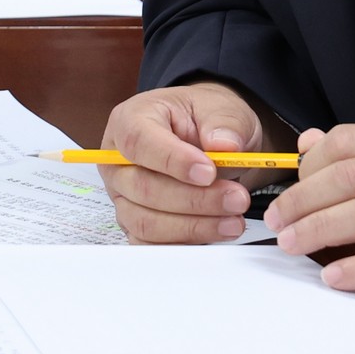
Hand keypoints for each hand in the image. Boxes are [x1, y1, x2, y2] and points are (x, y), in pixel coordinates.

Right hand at [96, 82, 263, 243]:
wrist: (210, 142)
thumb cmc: (204, 120)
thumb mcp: (221, 108)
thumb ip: (223, 123)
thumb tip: (225, 144)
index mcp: (129, 120)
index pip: (139, 142)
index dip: (173, 161)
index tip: (209, 172)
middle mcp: (118, 162)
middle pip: (144, 188)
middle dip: (194, 200)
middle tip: (236, 198)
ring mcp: (124, 196)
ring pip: (147, 222)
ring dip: (194, 226)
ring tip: (233, 219)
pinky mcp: (136, 223)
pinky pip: (151, 244)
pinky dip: (185, 243)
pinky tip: (215, 232)